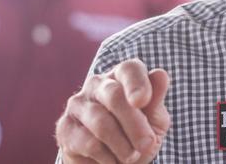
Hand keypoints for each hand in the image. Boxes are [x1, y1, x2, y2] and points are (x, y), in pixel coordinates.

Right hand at [56, 59, 170, 163]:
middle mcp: (96, 84)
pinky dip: (107, 156)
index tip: (143, 101)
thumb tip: (161, 74)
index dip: (136, 83)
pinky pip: (88, 142)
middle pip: (114, 96)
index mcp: (121, 77)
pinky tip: (113, 160)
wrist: (115, 163)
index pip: (128, 70)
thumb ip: (156, 99)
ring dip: (122, 144)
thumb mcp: (154, 120)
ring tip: (132, 156)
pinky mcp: (65, 128)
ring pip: (101, 122)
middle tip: (147, 144)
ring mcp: (77, 104)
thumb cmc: (137, 135)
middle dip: (134, 124)